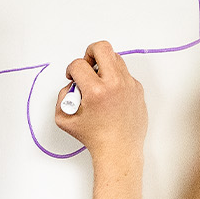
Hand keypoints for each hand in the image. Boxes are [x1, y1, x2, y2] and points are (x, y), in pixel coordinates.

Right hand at [53, 41, 146, 157]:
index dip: (71, 70)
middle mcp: (115, 84)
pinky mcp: (137, 89)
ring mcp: (129, 85)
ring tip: (99, 82)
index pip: (78, 64)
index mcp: (96, 91)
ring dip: (104, 65)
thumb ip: (62, 97)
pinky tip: (111, 95)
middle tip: (88, 66)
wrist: (119, 150)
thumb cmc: (96, 138)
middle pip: (102, 48)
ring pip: (115, 58)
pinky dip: (115, 79)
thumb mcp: (65, 120)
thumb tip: (71, 85)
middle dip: (90, 53)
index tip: (73, 78)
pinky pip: (124, 73)